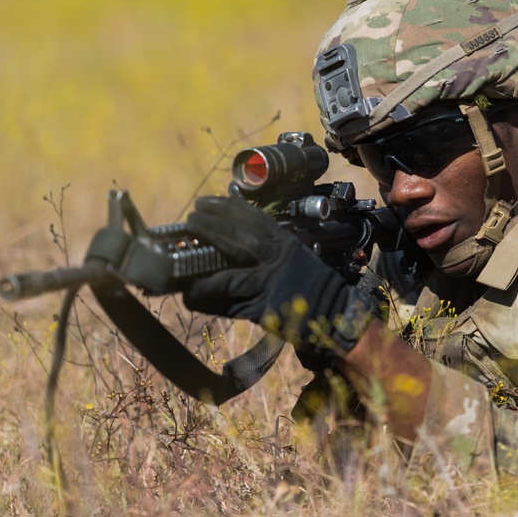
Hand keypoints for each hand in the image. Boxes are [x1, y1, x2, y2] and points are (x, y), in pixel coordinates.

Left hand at [182, 196, 375, 357]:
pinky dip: (208, 299)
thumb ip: (268, 248)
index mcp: (285, 243)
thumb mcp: (293, 256)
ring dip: (202, 269)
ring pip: (229, 275)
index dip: (227, 209)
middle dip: (212, 227)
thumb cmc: (310, 284)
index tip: (207, 201)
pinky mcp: (263, 310)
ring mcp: (271, 286)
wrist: (334, 314)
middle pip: (239, 240)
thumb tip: (229, 238)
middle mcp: (278, 260)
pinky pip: (229, 304)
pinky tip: (192, 295)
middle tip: (191, 218)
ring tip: (182, 260)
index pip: (253, 219)